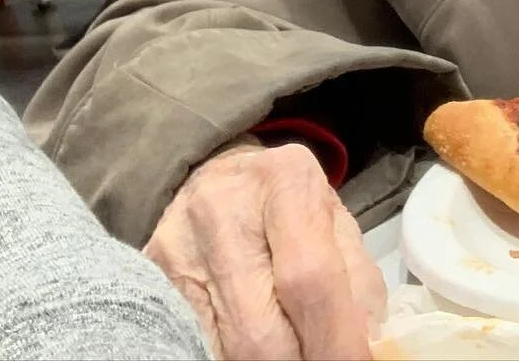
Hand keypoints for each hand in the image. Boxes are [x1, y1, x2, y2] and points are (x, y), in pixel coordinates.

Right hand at [145, 140, 385, 359]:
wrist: (214, 176)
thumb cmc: (284, 204)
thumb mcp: (333, 221)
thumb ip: (357, 281)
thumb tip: (366, 346)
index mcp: (284, 181)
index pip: (310, 279)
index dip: (337, 342)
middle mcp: (222, 208)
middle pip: (261, 332)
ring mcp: (178, 246)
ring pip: (227, 350)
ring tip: (294, 354)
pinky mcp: (152, 276)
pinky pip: (196, 344)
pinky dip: (231, 358)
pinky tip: (253, 351)